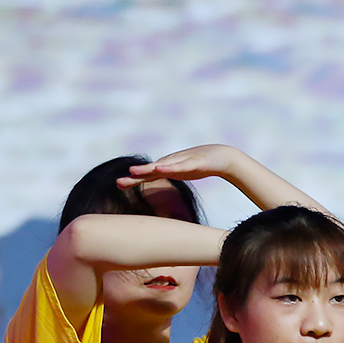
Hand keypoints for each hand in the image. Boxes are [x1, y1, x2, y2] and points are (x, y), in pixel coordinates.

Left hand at [115, 144, 244, 188]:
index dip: (134, 180)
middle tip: (118, 183)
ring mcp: (182, 162)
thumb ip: (175, 173)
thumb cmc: (206, 164)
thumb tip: (167, 179)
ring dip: (147, 169)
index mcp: (169, 168)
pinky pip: (180, 166)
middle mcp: (172, 163)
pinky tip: (159, 169)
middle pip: (150, 171)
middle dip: (134, 177)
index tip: (119, 185)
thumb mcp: (186, 171)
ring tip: (133, 172)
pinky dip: (169, 167)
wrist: (225, 157)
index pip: (149, 175)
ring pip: (162, 167)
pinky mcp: (194, 163)